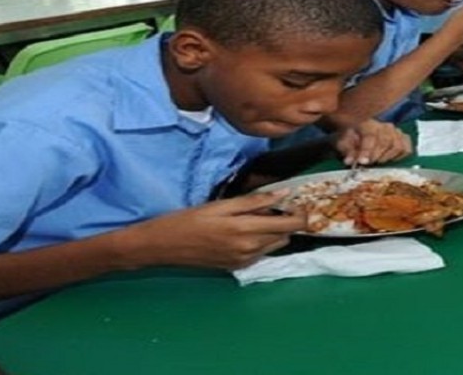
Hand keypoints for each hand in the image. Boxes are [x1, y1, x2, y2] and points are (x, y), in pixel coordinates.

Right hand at [118, 190, 306, 269]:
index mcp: (246, 231)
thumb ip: (254, 202)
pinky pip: (261, 253)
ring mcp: (244, 261)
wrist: (162, 246)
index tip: (299, 203)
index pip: (290, 225)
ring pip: (275, 245)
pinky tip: (245, 232)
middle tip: (275, 206)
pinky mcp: (237, 267)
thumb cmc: (188, 220)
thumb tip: (283, 194)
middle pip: (285, 236)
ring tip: (257, 218)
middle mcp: (250, 250)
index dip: (300, 214)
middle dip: (287, 221)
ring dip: (275, 232)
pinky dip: (261, 242)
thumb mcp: (220, 205)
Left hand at [334, 119, 412, 165]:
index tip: (362, 162)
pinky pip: (406, 149)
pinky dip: (399, 156)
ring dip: (387, 156)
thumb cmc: (351, 139)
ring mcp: (396, 132)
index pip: (371, 135)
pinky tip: (389, 159)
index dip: (367, 150)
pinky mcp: (404, 138)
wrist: (357, 133)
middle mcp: (385, 126)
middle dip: (377, 155)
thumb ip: (347, 151)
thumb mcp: (344, 144)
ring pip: (398, 145)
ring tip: (377, 161)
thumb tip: (349, 161)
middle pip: (386, 141)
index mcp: (368, 123)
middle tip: (368, 164)